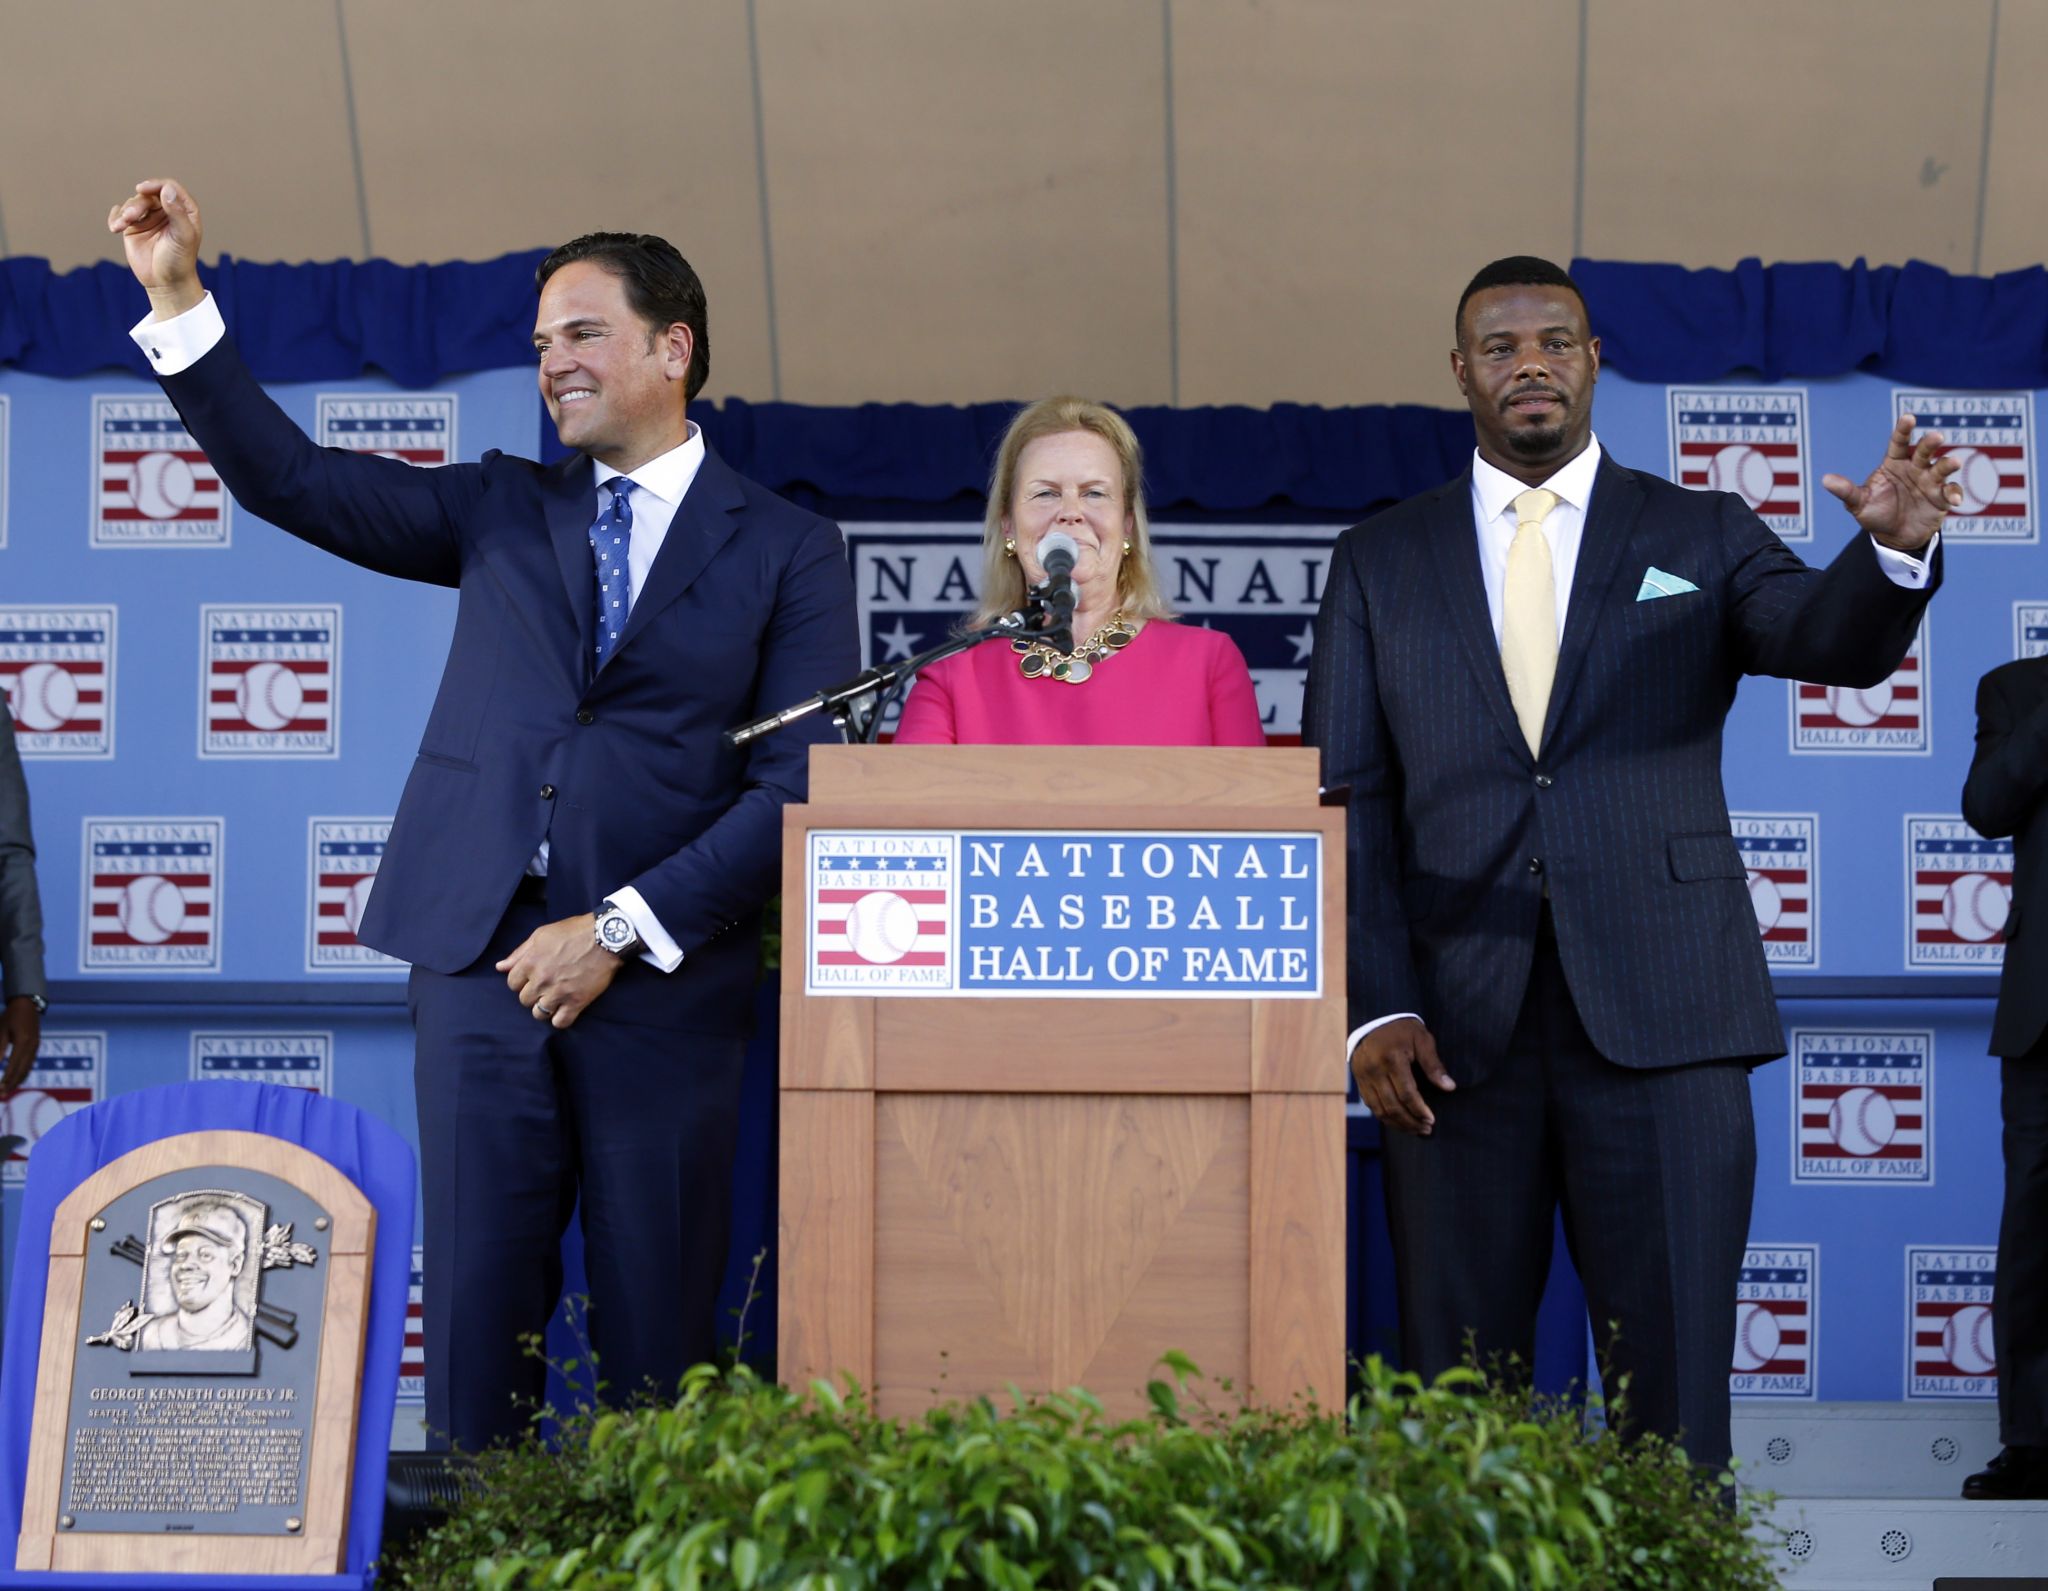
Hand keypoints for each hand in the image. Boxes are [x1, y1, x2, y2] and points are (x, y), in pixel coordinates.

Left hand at [1, 995, 42, 1093]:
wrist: (27, 1004)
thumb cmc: (10, 1016)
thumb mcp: (2, 1032)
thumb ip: (0, 1049)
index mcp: (23, 1042)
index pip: (13, 1066)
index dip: (5, 1079)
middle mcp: (32, 1047)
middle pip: (22, 1071)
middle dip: (11, 1084)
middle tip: (1, 1095)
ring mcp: (36, 1047)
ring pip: (27, 1069)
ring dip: (17, 1081)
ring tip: (7, 1090)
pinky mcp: (36, 1046)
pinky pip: (30, 1064)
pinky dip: (23, 1073)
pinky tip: (16, 1079)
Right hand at [107, 179, 205, 318]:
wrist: (165, 282)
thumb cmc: (179, 260)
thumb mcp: (182, 236)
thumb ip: (177, 213)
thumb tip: (167, 190)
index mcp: (184, 210)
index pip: (169, 187)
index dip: (155, 185)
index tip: (142, 189)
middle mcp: (166, 210)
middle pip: (148, 195)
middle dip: (136, 204)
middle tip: (130, 217)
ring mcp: (149, 217)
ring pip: (132, 203)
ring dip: (124, 212)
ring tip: (121, 226)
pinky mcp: (133, 226)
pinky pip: (119, 213)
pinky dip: (115, 217)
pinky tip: (115, 227)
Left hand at [495, 914, 620, 1029]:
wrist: (605, 938)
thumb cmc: (573, 932)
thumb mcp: (542, 935)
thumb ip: (519, 952)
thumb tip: (500, 967)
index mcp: (530, 962)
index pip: (512, 983)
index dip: (521, 981)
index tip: (532, 978)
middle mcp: (541, 980)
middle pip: (524, 1000)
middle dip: (533, 994)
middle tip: (546, 986)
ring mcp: (559, 993)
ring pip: (539, 1013)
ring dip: (544, 1008)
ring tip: (554, 999)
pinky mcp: (576, 1002)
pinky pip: (560, 1022)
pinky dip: (560, 1019)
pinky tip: (565, 1009)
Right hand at [1350, 1017, 1452, 1135]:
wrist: (1373, 1020)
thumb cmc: (1402, 1030)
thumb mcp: (1422, 1039)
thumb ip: (1434, 1064)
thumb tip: (1449, 1087)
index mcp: (1392, 1059)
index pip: (1406, 1093)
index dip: (1419, 1110)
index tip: (1432, 1120)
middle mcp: (1374, 1070)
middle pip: (1392, 1106)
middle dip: (1410, 1122)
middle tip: (1426, 1129)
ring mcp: (1364, 1077)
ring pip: (1380, 1110)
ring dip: (1398, 1124)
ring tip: (1415, 1130)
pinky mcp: (1359, 1081)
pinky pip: (1372, 1105)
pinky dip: (1385, 1117)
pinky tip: (1399, 1121)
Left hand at [1821, 413, 1962, 552]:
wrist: (1893, 537)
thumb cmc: (1876, 514)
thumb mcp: (1858, 504)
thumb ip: (1846, 491)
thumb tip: (1825, 480)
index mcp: (1894, 464)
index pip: (1898, 443)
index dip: (1903, 430)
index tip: (1908, 417)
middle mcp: (1915, 468)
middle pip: (1924, 451)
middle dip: (1930, 443)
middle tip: (1936, 437)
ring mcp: (1930, 482)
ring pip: (1942, 468)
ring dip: (1948, 464)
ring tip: (1953, 462)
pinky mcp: (1941, 498)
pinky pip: (1950, 491)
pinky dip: (1954, 493)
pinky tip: (1952, 500)